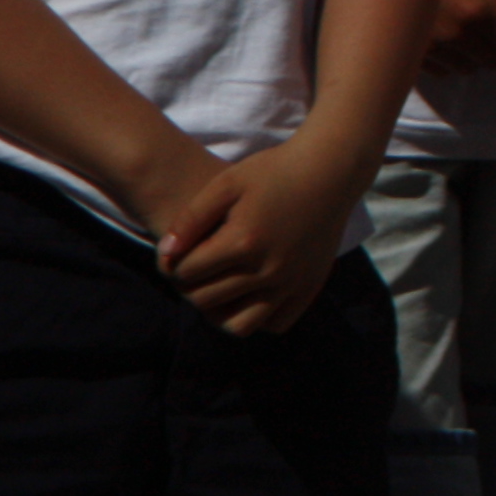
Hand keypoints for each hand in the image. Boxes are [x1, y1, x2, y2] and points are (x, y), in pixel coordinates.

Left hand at [158, 136, 359, 336]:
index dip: (175, 262)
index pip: (186, 273)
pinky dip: (257, 316)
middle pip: (206, 301)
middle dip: (191, 287)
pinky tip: (251, 292)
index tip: (180, 250)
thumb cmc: (273, 171)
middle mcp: (268, 269)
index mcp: (243, 242)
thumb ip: (191, 219)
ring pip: (238, 325)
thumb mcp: (226, 183)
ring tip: (220, 288)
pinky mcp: (309, 287)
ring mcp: (291, 282)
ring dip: (220, 312)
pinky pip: (275, 323)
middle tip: (196, 268)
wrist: (330, 170)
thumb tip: (165, 253)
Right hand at [424, 0, 495, 76]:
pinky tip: (448, 38)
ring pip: (466, 68)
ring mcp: (429, 46)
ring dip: (475, 56)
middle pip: (491, 59)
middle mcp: (454, 33)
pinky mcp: (409, 51)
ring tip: (470, 32)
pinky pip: (440, 71)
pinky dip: (451, 60)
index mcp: (476, 8)